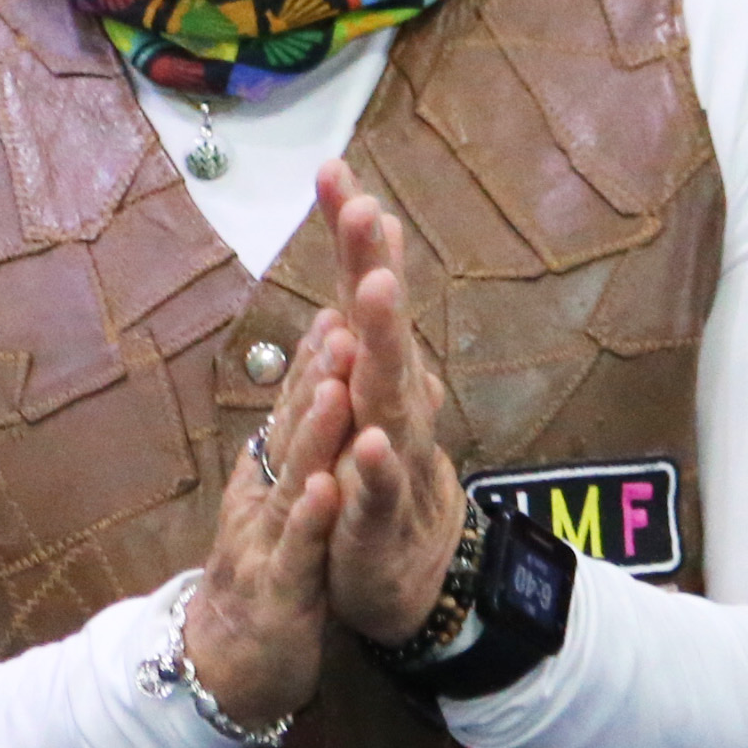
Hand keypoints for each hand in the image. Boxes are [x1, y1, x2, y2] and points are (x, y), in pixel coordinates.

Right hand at [178, 334, 359, 735]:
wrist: (221, 668)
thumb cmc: (259, 584)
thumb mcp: (276, 512)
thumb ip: (291, 457)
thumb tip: (310, 394)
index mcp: (265, 481)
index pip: (290, 411)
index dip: (313, 363)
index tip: (337, 307)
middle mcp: (259, 501)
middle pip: (290, 431)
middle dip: (317, 377)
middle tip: (342, 322)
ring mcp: (264, 544)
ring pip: (291, 480)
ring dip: (313, 433)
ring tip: (336, 386)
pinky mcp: (277, 592)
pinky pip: (296, 551)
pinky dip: (309, 519)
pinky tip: (326, 487)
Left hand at [306, 161, 473, 646]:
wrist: (413, 579)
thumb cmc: (379, 482)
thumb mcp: (360, 403)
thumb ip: (356, 339)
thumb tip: (362, 270)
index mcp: (377, 375)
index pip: (362, 294)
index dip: (351, 236)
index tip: (333, 169)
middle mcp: (392, 405)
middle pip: (383, 328)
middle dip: (375, 266)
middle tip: (367, 207)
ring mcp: (394, 460)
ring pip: (389, 398)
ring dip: (384, 344)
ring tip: (377, 291)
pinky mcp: (383, 522)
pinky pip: (379, 491)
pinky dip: (373, 466)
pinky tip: (365, 439)